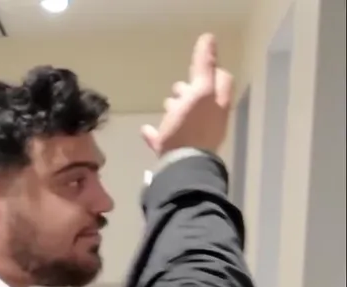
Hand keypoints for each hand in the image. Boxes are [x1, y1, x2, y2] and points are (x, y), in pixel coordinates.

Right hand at [140, 33, 233, 155]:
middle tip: (179, 86)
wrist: (181, 165)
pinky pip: (165, 139)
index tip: (199, 66)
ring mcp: (193, 137)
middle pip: (203, 101)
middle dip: (192, 91)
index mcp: (217, 104)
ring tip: (166, 104)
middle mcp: (209, 120)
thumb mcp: (200, 90)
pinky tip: (146, 129)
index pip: (222, 81)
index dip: (212, 71)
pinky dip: (157, 133)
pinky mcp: (176, 152)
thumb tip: (209, 38)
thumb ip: (205, 65)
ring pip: (186, 119)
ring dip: (177, 110)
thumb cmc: (192, 126)